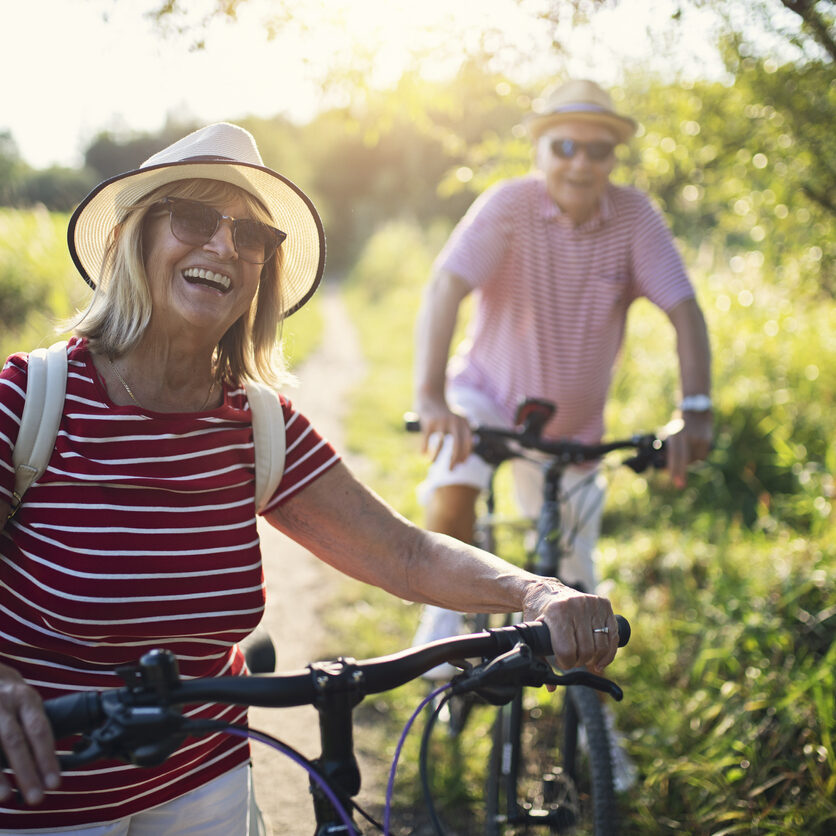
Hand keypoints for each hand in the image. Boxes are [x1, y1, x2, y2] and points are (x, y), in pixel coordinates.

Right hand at [0, 664, 59, 805]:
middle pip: (15, 740)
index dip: (47, 757)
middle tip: (37, 799)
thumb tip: (50, 764)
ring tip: (7, 798)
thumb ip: (33, 725)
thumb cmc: (8, 695)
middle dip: (26, 771)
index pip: (40, 730)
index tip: (55, 784)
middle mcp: (4, 703)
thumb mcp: (25, 700)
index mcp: (25, 698)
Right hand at [415, 400, 473, 467]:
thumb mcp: (458, 419)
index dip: (465, 455)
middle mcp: (453, 422)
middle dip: (454, 461)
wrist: (431, 394)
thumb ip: (463, 434)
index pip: (468, 443)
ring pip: (439, 446)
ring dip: (436, 457)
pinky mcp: (428, 423)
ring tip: (432, 463)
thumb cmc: (445, 412)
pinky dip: (424, 449)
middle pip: (456, 446)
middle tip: (451, 470)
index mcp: (463, 422)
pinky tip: (423, 454)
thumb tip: (463, 458)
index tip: (460, 464)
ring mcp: (440, 422)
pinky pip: (426, 440)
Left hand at [522, 580, 617, 673]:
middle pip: (586, 650)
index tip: (563, 663)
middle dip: (580, 662)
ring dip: (594, 658)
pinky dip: (609, 652)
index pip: (567, 650)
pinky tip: (600, 660)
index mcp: (557, 612)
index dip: (566, 663)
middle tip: (573, 660)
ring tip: (585, 658)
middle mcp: (576, 605)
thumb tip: (552, 686)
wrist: (546, 590)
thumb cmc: (539, 614)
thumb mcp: (534, 633)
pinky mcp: (604, 604)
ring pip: (601, 645)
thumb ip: (541, 659)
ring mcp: (592, 603)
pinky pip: (613, 635)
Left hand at [667, 410, 712, 488]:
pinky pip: (701, 457)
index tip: (676, 482)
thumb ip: (670, 448)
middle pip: (685, 460)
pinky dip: (696, 457)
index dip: (676, 469)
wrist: (696, 410)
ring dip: (688, 462)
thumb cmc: (679, 424)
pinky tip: (693, 449)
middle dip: (681, 473)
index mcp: (677, 434)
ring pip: (694, 460)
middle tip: (679, 483)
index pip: (676, 454)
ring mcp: (700, 439)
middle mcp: (690, 437)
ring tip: (685, 451)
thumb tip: (665, 465)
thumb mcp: (671, 432)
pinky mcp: (708, 441)